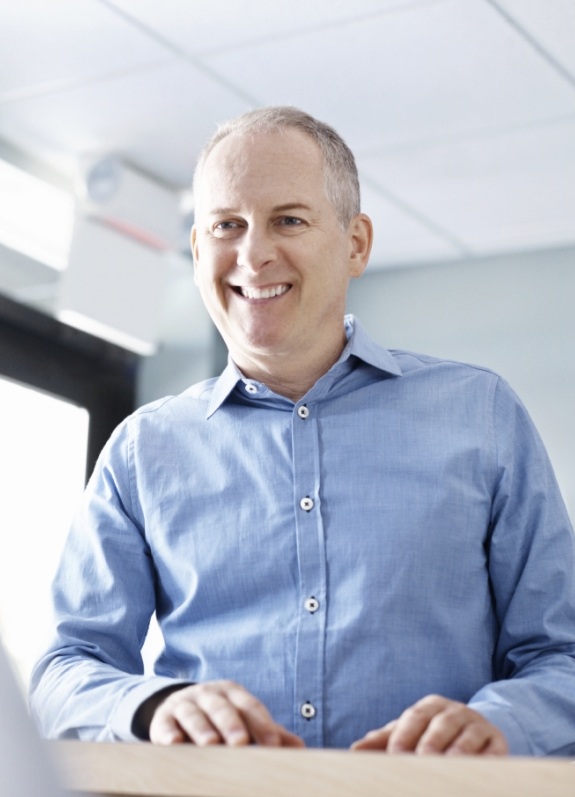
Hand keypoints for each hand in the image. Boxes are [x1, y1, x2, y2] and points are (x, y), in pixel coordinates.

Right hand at [149, 680, 304, 747]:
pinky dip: (168, 733)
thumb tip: (299, 747)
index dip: (262, 724)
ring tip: (210, 744)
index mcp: (233, 693)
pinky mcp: (162, 718)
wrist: (178, 706)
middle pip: (222, 707)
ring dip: (202, 729)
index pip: (250, 706)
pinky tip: (174, 743)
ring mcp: (184, 704)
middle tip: (241, 742)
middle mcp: (209, 694)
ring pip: (194, 714)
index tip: (273, 745)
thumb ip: (268, 732)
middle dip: (232, 724)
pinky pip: (164, 725)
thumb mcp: (243, 719)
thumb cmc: (219, 718)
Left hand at [351, 695, 508, 754]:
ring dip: (458, 751)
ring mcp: (478, 726)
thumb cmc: (433, 735)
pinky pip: (495, 750)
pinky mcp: (498, 743)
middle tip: (421, 761)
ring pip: (468, 736)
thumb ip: (384, 740)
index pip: (414, 717)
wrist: (476, 731)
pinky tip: (479, 769)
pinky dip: (488, 760)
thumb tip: (355, 750)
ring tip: (448, 766)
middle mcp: (455, 711)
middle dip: (431, 743)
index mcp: (430, 706)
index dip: (404, 735)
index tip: (395, 756)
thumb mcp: (410, 733)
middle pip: (441, 724)